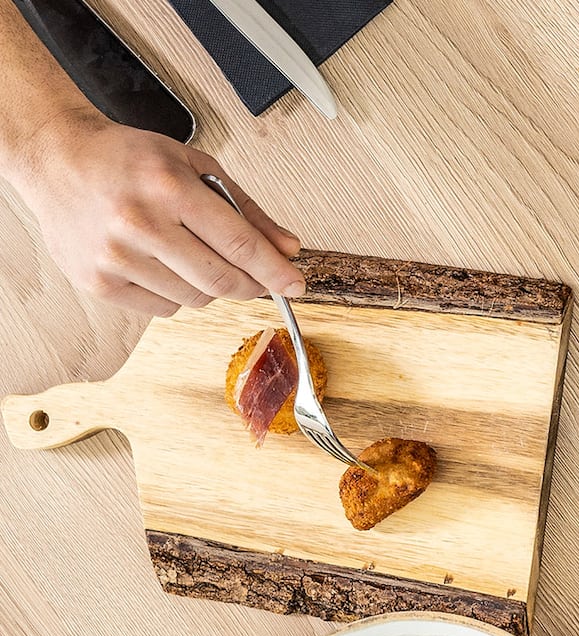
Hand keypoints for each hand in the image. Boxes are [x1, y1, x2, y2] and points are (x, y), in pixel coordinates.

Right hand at [3, 109, 303, 316]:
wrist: (57, 158)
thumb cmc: (129, 159)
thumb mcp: (195, 166)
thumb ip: (247, 209)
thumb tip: (287, 248)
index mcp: (169, 187)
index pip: (239, 244)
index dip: (275, 271)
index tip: (295, 285)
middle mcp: (138, 223)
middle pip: (221, 281)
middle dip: (250, 284)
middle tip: (256, 278)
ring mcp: (114, 256)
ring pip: (194, 298)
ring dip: (210, 287)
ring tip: (194, 256)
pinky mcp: (96, 282)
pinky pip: (162, 308)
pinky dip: (176, 293)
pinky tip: (163, 265)